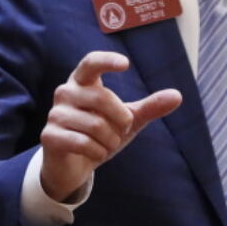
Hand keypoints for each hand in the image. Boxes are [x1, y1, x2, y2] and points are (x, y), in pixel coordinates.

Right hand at [40, 51, 181, 201]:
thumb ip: (150, 107)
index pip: (91, 62)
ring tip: (105, 144)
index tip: (125, 64)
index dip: (106, 60)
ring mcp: (55, 113)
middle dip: (121, 120)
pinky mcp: (49, 135)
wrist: (75, 164)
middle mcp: (65, 92)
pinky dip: (97, 152)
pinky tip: (94, 153)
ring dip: (110, 140)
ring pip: (95, 125)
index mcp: (83, 82)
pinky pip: (83, 143)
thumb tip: (178, 95)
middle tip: (120, 130)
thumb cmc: (101, 134)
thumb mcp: (128, 120)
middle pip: (102, 98)